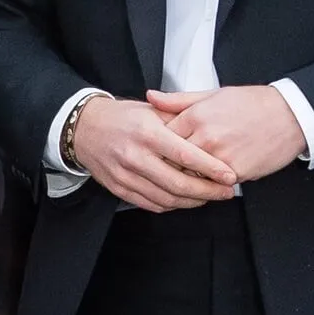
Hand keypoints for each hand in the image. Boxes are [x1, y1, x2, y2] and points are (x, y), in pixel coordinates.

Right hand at [71, 96, 236, 212]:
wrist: (84, 128)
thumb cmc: (123, 117)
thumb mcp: (151, 109)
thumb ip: (178, 120)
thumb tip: (209, 132)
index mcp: (147, 132)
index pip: (184, 154)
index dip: (210, 168)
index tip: (230, 176)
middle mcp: (135, 155)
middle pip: (178, 182)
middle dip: (207, 191)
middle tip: (226, 192)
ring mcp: (125, 175)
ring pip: (166, 197)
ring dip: (192, 201)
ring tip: (209, 197)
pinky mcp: (119, 188)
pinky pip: (151, 204)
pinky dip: (172, 205)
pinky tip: (185, 200)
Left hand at [147, 86, 306, 182]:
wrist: (288, 116)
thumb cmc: (251, 103)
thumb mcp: (212, 94)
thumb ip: (178, 100)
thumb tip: (151, 97)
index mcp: (196, 116)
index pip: (162, 137)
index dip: (158, 144)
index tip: (156, 147)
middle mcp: (205, 137)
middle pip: (173, 159)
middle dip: (168, 163)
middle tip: (165, 165)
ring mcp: (220, 157)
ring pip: (191, 175)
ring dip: (188, 176)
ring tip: (187, 173)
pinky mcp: (236, 173)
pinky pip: (213, 183)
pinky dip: (209, 183)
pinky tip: (208, 178)